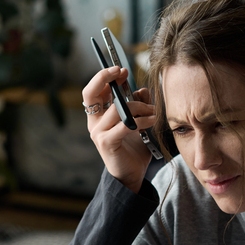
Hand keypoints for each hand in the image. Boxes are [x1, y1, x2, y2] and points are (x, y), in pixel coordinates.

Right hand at [82, 66, 155, 192]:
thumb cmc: (134, 149)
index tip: (121, 69)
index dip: (105, 76)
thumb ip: (140, 106)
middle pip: (91, 92)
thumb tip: (143, 90)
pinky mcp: (107, 142)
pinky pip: (126, 124)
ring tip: (153, 111)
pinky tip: (152, 121)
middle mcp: (94, 123)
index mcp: (98, 116)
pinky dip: (142, 120)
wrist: (132, 175)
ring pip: (117, 108)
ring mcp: (98, 133)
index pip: (94, 90)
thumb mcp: (139, 123)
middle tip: (122, 71)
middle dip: (105, 77)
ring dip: (139, 106)